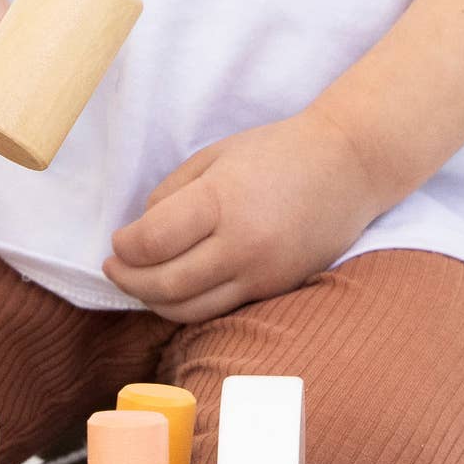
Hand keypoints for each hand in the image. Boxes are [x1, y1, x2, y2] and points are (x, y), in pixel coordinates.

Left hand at [101, 108, 407, 324]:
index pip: (152, 242)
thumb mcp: (215, 156)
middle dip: (128, 280)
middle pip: (165, 285)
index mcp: (222, 201)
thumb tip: (140, 235)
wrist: (349, 168)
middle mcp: (242, 245)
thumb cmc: (278, 152)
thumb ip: (171, 194)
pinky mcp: (275, 290)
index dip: (124, 247)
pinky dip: (188, 306)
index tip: (117, 240)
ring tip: (139, 282)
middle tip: (114, 267)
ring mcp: (261, 274)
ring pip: (189, 310)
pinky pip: (218, 311)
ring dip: (153, 301)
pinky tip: (176, 289)